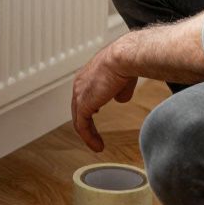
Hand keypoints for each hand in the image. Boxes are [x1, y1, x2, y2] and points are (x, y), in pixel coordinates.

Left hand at [71, 38, 138, 152]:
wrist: (123, 58)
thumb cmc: (126, 62)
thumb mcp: (123, 79)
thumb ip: (120, 91)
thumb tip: (120, 100)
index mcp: (87, 75)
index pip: (83, 94)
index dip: (89, 105)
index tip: (96, 113)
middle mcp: (79, 84)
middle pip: (78, 108)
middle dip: (85, 122)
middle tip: (93, 134)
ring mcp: (79, 94)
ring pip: (79, 119)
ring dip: (88, 134)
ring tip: (97, 145)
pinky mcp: (83, 104)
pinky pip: (82, 126)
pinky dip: (89, 138)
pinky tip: (98, 146)